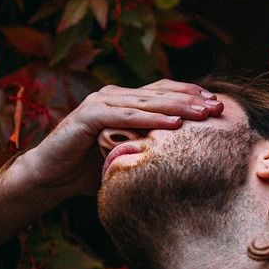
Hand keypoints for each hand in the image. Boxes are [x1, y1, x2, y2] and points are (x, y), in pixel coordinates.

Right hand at [12, 79, 223, 197]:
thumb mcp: (126, 155)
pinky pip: (125, 116)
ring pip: (146, 102)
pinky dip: (150, 119)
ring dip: (177, 106)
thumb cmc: (88, 169)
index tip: (218, 104)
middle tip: (218, 106)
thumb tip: (187, 157)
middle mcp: (113, 96)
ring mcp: (100, 103)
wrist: (49, 176)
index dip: (190, 95)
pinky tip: (173, 124)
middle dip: (191, 99)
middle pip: (159, 92)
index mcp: (124, 102)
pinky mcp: (88, 115)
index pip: (163, 92)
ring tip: (203, 113)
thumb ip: (148, 148)